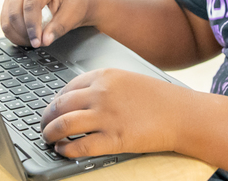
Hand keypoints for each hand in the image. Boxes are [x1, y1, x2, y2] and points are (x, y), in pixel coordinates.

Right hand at [0, 0, 94, 47]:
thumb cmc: (74, 2)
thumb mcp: (72, 14)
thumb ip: (58, 27)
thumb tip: (44, 41)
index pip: (30, 5)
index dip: (32, 26)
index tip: (38, 42)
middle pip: (14, 11)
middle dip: (24, 32)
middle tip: (37, 44)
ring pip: (6, 18)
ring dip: (17, 34)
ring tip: (32, 42)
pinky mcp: (10, 3)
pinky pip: (5, 21)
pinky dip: (12, 34)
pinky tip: (25, 39)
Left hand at [40, 69, 193, 157]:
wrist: (183, 114)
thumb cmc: (159, 99)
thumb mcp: (129, 81)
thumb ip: (104, 87)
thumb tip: (80, 100)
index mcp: (105, 76)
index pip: (67, 88)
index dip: (55, 101)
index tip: (52, 109)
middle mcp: (102, 93)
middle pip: (60, 105)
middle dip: (46, 117)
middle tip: (43, 126)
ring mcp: (107, 116)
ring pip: (64, 125)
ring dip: (50, 134)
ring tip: (48, 139)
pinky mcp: (114, 139)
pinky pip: (79, 146)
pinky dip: (66, 149)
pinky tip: (63, 151)